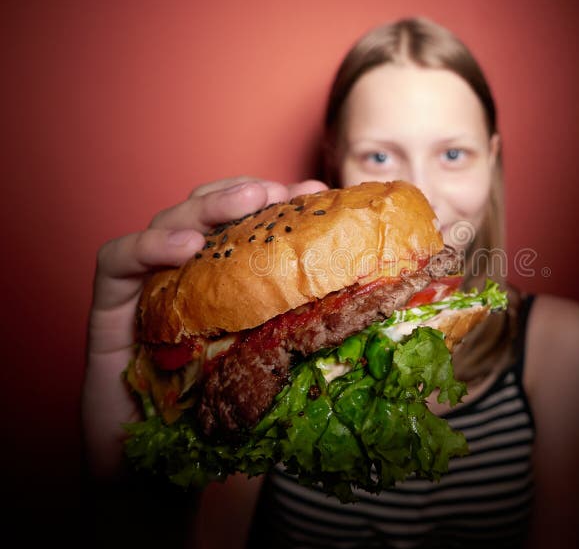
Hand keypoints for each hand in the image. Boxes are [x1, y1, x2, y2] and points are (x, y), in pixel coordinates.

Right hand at [81, 177, 327, 479]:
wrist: (154, 485)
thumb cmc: (219, 430)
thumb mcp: (275, 381)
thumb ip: (307, 348)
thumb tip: (373, 324)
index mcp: (227, 290)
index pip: (249, 230)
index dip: (280, 207)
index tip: (318, 195)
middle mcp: (186, 282)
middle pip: (208, 215)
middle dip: (244, 194)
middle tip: (280, 190)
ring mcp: (146, 293)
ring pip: (167, 226)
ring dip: (207, 207)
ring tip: (246, 202)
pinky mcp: (108, 314)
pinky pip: (115, 264)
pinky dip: (146, 247)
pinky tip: (182, 249)